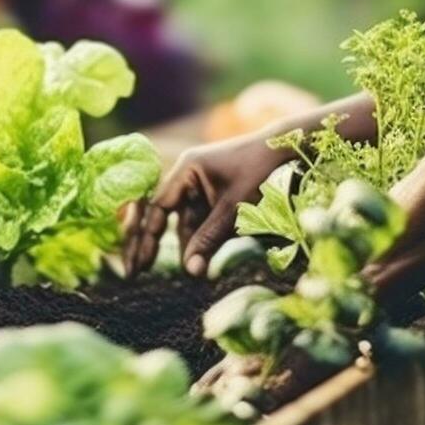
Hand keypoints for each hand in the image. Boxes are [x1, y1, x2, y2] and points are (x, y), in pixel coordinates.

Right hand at [123, 134, 287, 277]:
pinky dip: (202, 238)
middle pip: (167, 215)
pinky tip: (202, 258)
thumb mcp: (232, 208)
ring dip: (190, 245)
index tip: (140, 264)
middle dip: (157, 244)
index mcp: (185, 170)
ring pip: (187, 221)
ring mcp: (200, 185)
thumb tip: (191, 271)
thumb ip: (209, 238)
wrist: (284, 150)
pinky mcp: (213, 194)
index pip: (158, 207)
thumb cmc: (258, 172)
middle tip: (141, 273)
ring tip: (193, 272)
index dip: (147, 236)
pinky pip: (201, 219)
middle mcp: (187, 176)